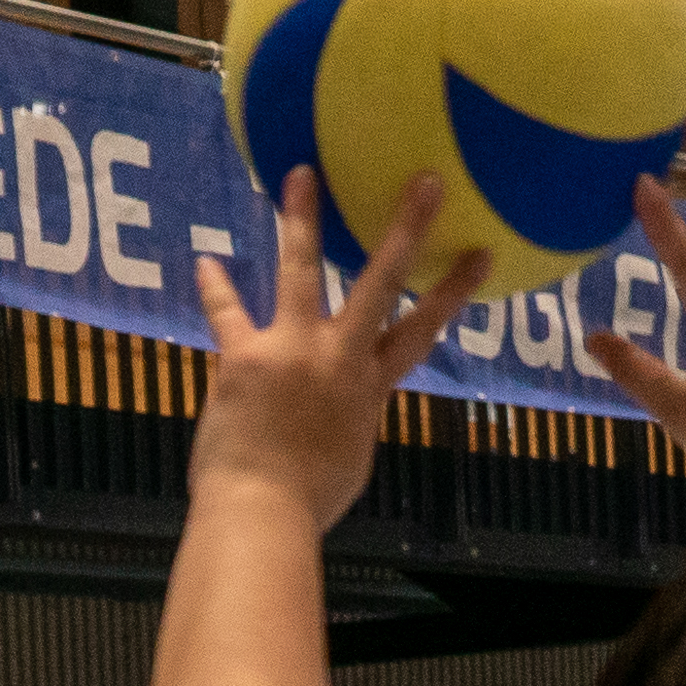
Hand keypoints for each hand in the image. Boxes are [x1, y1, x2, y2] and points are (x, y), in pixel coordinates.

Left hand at [189, 169, 486, 532]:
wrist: (262, 512)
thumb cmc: (307, 501)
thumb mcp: (348, 459)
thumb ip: (349, 422)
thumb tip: (338, 415)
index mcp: (370, 388)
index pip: (422, 331)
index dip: (452, 291)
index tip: (480, 253)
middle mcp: (339, 358)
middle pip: (381, 282)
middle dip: (405, 229)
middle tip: (425, 181)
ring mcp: (294, 350)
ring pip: (301, 270)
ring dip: (301, 219)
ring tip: (301, 173)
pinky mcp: (246, 357)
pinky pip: (227, 314)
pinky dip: (215, 290)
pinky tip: (205, 262)